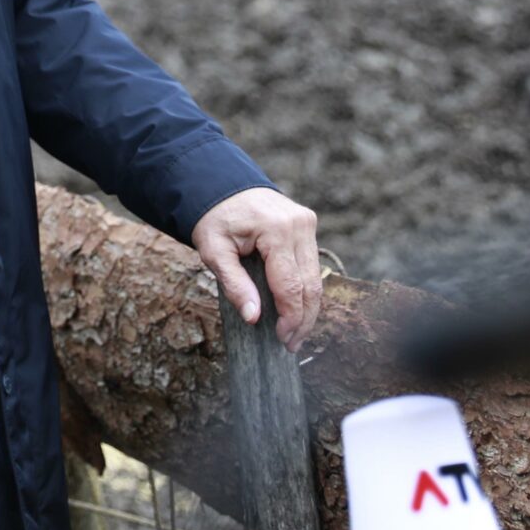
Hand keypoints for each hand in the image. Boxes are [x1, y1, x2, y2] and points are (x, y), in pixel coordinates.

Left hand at [191, 187, 322, 352]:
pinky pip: (312, 266)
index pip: (290, 285)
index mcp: (275, 230)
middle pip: (310, 285)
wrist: (220, 185)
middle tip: (292, 344)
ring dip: (308, 308)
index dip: (290, 317)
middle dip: (303, 319)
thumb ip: (233, 284)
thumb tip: (253, 317)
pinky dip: (306, 289)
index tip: (283, 340)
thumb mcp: (213, 251)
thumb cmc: (214, 219)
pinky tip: (297, 309)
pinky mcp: (308, 225)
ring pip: (316, 277)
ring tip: (295, 334)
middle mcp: (299, 225)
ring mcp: (306, 224)